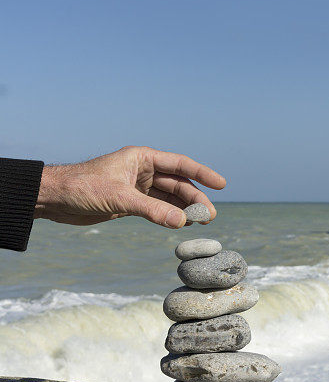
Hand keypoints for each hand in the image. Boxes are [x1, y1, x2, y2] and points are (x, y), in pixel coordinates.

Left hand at [34, 146, 225, 227]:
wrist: (54, 198)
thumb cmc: (82, 187)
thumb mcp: (120, 199)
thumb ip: (152, 211)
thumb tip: (181, 222)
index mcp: (141, 157)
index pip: (179, 164)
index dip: (202, 173)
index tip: (221, 184)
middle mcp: (142, 170)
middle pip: (177, 183)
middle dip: (194, 198)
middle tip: (209, 216)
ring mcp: (136, 186)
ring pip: (168, 197)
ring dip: (183, 209)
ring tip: (200, 223)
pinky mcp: (129, 202)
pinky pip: (156, 208)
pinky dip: (169, 216)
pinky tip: (181, 224)